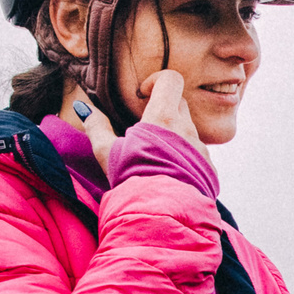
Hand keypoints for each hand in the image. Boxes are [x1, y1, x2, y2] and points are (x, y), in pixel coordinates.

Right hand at [70, 69, 202, 177]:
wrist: (165, 214)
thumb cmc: (133, 179)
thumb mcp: (107, 153)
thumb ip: (96, 127)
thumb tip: (84, 108)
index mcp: (163, 118)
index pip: (170, 79)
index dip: (156, 81)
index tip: (143, 96)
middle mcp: (188, 129)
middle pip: (180, 103)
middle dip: (163, 108)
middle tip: (145, 128)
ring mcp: (201, 149)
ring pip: (189, 131)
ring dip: (174, 136)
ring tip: (155, 157)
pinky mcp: (209, 169)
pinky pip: (198, 154)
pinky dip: (184, 157)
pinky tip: (169, 174)